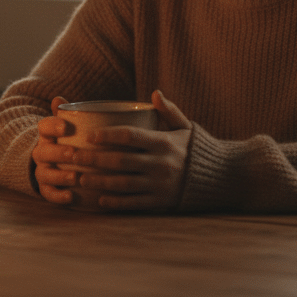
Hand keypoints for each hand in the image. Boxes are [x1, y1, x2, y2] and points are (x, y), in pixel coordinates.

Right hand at [30, 96, 77, 204]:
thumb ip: (65, 114)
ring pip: (44, 174)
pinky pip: (48, 194)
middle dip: (58, 153)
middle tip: (74, 154)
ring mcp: (42, 171)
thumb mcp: (67, 126)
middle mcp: (41, 153)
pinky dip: (58, 196)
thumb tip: (58, 99)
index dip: (53, 126)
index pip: (43, 127)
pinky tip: (71, 197)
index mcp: (46, 135)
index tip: (66, 126)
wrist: (52, 161)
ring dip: (59, 176)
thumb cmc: (67, 140)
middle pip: (42, 152)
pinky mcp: (46, 188)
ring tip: (75, 177)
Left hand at [72, 90, 191, 211]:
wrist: (221, 177)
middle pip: (120, 160)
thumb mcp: (186, 127)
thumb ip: (169, 111)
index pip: (130, 136)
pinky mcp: (160, 201)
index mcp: (163, 142)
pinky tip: (100, 200)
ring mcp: (159, 184)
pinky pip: (133, 203)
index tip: (90, 135)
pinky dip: (115, 202)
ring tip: (81, 178)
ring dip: (99, 181)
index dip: (107, 135)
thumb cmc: (196, 149)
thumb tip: (155, 92)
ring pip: (122, 183)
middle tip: (75, 157)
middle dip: (94, 159)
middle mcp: (160, 163)